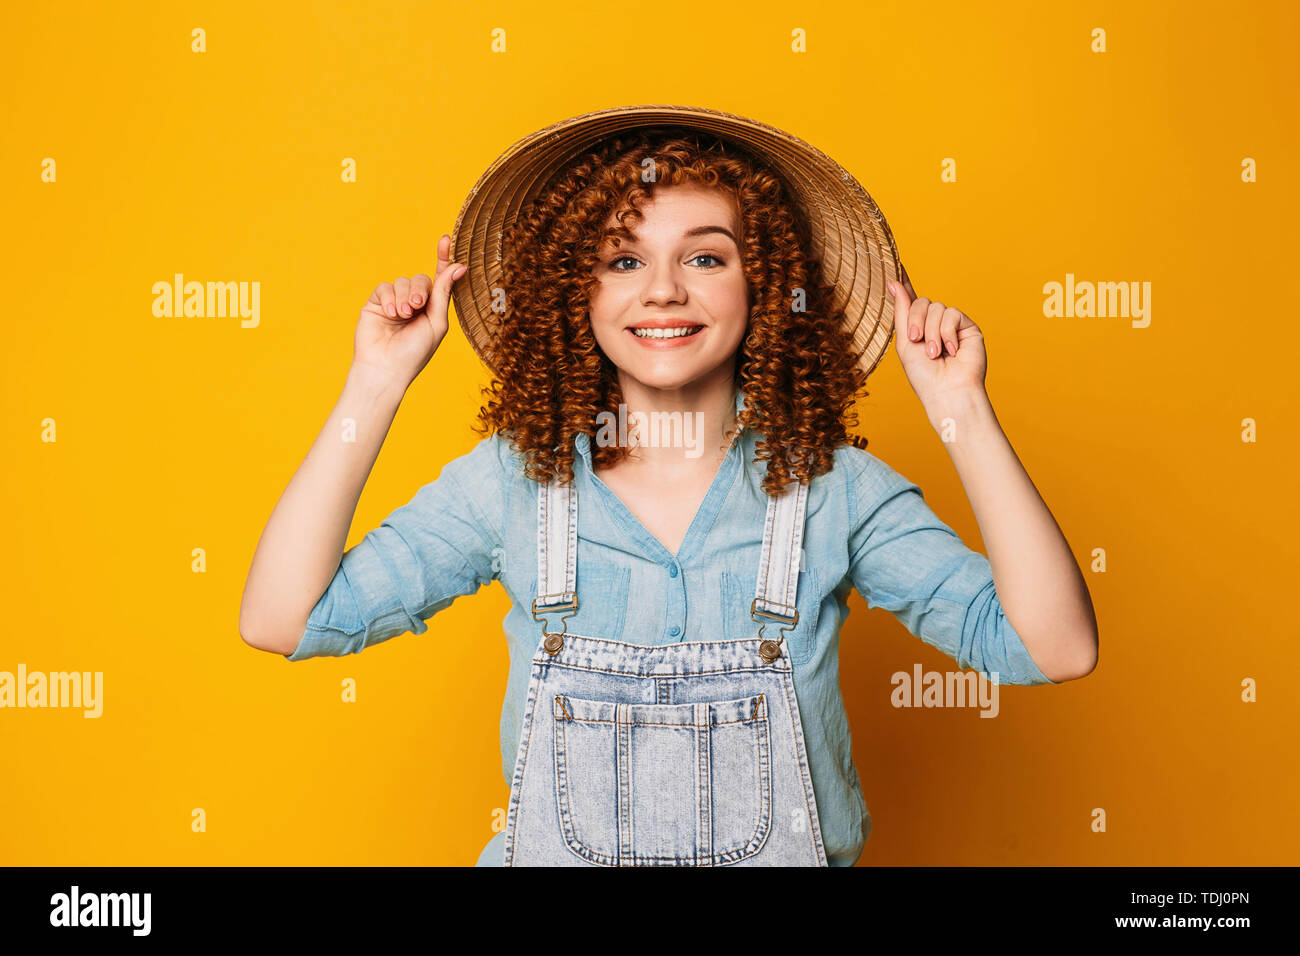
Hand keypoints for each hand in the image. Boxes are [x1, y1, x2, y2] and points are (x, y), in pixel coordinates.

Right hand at [352, 233, 465, 389]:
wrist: (386, 368)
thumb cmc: (415, 352)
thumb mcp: (436, 322)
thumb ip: (443, 293)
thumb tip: (458, 267)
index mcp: (432, 309)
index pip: (439, 279)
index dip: (443, 259)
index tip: (446, 239)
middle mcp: (414, 304)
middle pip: (421, 279)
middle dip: (420, 290)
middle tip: (417, 306)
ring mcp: (394, 302)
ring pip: (402, 281)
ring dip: (405, 296)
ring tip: (403, 315)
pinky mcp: (376, 303)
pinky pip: (384, 287)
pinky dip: (389, 298)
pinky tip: (390, 313)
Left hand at [888, 265, 987, 414]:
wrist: (948, 392)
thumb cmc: (924, 376)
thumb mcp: (905, 343)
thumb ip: (902, 312)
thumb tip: (893, 283)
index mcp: (917, 327)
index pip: (911, 300)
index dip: (905, 282)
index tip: (895, 261)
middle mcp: (934, 323)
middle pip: (922, 301)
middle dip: (916, 321)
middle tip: (917, 341)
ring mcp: (951, 324)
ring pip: (936, 307)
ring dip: (932, 331)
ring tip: (934, 353)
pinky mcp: (967, 326)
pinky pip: (952, 314)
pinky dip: (947, 332)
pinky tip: (951, 350)